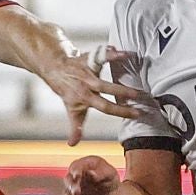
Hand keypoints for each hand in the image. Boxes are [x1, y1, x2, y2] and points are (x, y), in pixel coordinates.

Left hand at [38, 48, 155, 147]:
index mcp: (86, 99)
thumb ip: (75, 127)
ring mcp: (87, 70)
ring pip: (102, 68)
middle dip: (123, 91)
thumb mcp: (72, 110)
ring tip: (129, 60)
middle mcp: (87, 84)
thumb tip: (72, 144)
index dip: (121, 111)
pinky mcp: (88, 58)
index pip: (106, 107)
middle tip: (139, 94)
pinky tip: (122, 50)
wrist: (56, 70)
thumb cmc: (68, 92)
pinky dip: (110, 51)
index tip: (138, 114)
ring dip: (115, 64)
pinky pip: (100, 54)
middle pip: (106, 88)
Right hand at [63, 155, 120, 194]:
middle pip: (68, 180)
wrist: (109, 192)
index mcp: (83, 166)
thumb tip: (91, 173)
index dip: (75, 171)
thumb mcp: (110, 174)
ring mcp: (73, 189)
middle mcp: (75, 177)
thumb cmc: (108, 178)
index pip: (76, 166)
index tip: (77, 176)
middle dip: (72, 187)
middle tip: (77, 192)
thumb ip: (101, 173)